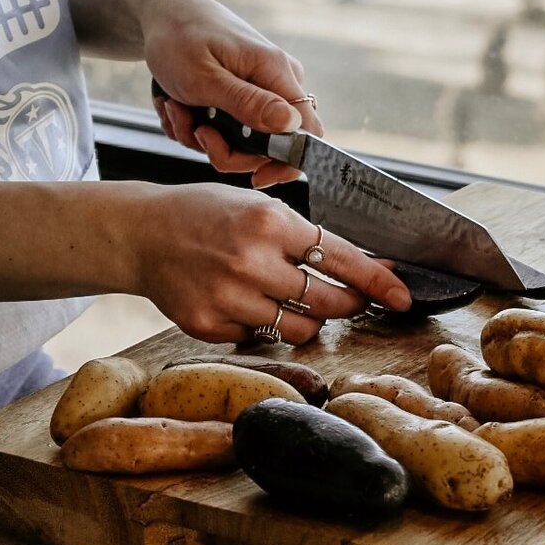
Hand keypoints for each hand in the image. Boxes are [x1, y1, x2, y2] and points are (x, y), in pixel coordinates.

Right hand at [136, 182, 410, 342]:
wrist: (141, 233)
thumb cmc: (205, 213)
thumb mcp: (257, 207)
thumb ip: (301, 236)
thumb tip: (358, 265)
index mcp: (269, 220)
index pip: (340, 257)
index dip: (377, 280)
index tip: (403, 296)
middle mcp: (251, 260)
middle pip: (328, 303)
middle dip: (350, 304)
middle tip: (353, 301)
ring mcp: (228, 297)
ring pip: (298, 330)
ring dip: (308, 322)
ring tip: (291, 300)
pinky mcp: (207, 326)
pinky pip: (258, 338)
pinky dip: (262, 325)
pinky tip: (244, 301)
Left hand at [137, 0, 322, 187]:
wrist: (161, 11)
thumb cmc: (178, 38)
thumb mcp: (204, 78)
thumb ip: (247, 103)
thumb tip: (292, 125)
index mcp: (276, 73)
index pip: (309, 132)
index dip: (288, 163)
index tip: (254, 177)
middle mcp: (277, 81)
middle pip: (272, 145)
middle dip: (226, 148)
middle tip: (193, 130)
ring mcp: (261, 87)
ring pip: (243, 140)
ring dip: (202, 135)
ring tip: (175, 107)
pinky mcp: (244, 92)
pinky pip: (228, 128)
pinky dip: (198, 124)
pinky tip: (177, 104)